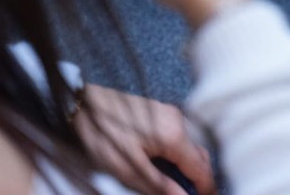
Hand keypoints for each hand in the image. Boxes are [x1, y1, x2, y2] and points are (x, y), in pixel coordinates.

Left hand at [75, 85, 214, 194]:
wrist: (84, 103)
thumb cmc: (103, 136)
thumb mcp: (127, 168)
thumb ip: (158, 185)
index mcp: (174, 137)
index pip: (201, 169)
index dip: (205, 189)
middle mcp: (179, 122)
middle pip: (199, 157)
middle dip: (197, 179)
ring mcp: (171, 115)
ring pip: (189, 147)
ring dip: (186, 168)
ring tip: (171, 184)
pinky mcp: (162, 113)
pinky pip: (179, 137)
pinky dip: (177, 155)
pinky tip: (162, 166)